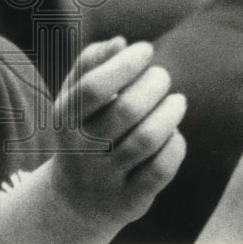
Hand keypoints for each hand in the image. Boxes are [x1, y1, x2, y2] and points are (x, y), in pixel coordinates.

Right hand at [49, 37, 186, 226]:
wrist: (75, 199)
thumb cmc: (82, 131)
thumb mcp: (74, 97)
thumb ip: (91, 63)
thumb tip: (121, 43)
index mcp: (65, 118)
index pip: (94, 87)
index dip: (125, 63)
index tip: (145, 49)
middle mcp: (81, 149)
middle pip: (126, 110)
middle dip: (153, 84)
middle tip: (162, 76)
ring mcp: (105, 177)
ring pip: (146, 139)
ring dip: (170, 113)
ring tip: (177, 100)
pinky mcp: (129, 200)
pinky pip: (160, 170)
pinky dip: (175, 146)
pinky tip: (174, 133)